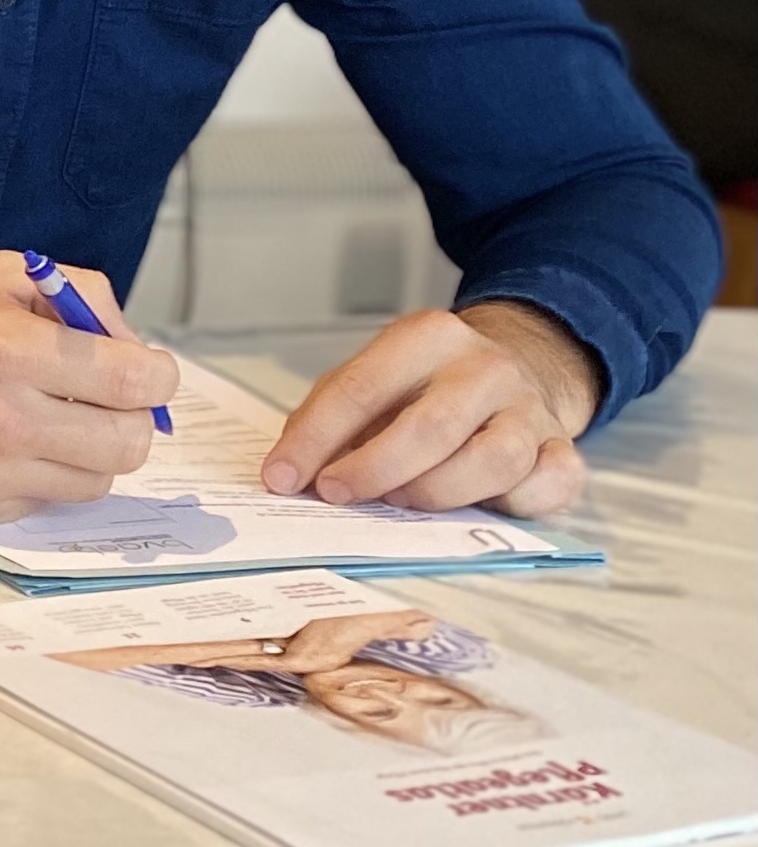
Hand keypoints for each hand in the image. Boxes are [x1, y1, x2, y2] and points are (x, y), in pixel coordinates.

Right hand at [0, 252, 178, 523]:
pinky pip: (50, 500)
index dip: (158, 374)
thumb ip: (77, 294)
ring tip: (62, 419)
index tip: (148, 370)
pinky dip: (48, 473)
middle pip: (130, 443)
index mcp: (10, 345)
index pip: (135, 380)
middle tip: (112, 398)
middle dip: (136, 416)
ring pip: (98, 480)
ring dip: (95, 449)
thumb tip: (134, 345)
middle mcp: (2, 415)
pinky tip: (16, 442)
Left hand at [261, 304, 599, 515]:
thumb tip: (287, 473)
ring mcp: (531, 410)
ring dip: (435, 493)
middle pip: (430, 426)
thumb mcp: (379, 378)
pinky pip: (547, 485)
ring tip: (400, 502)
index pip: (361, 388)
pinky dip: (513, 505)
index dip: (315, 439)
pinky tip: (479, 510)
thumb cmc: (431, 386)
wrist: (522, 365)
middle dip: (373, 469)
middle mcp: (486, 367)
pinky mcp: (564, 450)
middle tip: (336, 494)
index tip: (282, 478)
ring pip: (492, 460)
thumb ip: (333, 418)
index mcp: (429, 337)